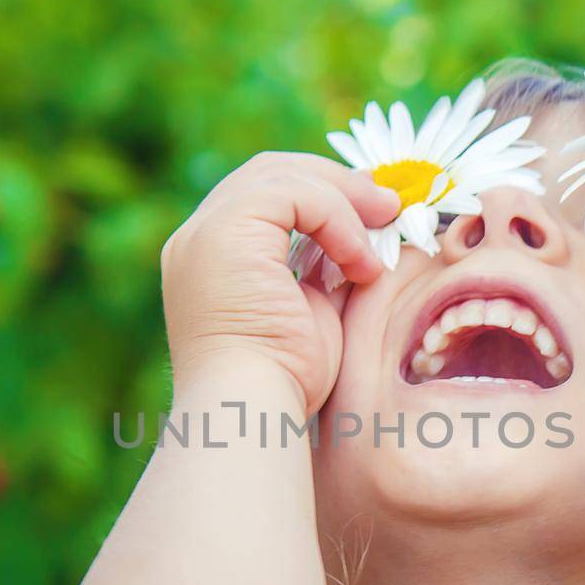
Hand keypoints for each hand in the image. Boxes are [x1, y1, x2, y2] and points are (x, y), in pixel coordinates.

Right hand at [160, 153, 398, 413]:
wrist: (253, 411)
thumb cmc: (285, 383)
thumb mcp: (313, 311)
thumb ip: (325, 267)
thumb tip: (364, 236)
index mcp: (210, 258)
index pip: (264, 197)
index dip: (320, 194)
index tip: (372, 212)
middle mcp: (197, 239)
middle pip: (269, 173)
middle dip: (334, 183)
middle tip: (387, 205)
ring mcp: (204, 233)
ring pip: (283, 175)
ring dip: (344, 198)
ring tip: (387, 224)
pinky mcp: (225, 232)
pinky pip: (294, 194)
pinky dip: (338, 218)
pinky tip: (360, 261)